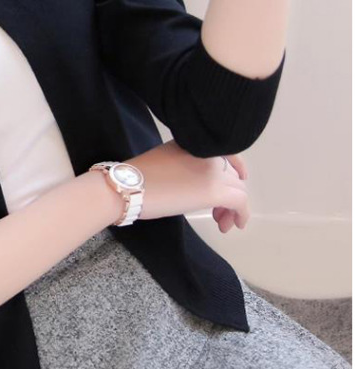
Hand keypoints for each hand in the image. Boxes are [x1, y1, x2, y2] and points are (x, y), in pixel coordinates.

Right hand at [128, 139, 250, 232]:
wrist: (127, 187)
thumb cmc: (137, 178)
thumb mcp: (166, 160)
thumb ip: (188, 166)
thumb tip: (198, 183)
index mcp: (194, 143)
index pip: (226, 155)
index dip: (236, 169)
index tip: (239, 179)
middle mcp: (208, 153)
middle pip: (233, 175)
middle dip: (230, 195)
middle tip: (218, 214)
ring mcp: (213, 171)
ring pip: (238, 189)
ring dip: (233, 208)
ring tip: (220, 223)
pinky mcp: (215, 190)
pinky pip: (240, 202)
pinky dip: (241, 215)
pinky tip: (234, 225)